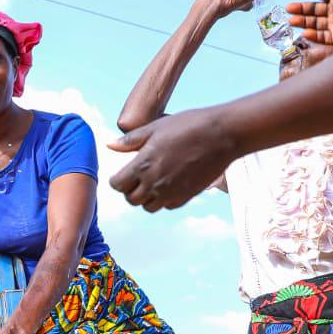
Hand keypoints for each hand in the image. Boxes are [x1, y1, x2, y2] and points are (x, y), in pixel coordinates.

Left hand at [107, 108, 237, 210]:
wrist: (222, 135)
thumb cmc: (189, 126)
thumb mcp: (155, 127)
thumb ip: (131, 140)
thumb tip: (110, 145)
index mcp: (143, 165)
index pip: (117, 185)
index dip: (117, 180)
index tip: (122, 173)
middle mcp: (154, 183)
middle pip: (131, 199)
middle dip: (130, 190)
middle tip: (136, 178)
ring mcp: (171, 192)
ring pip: (148, 207)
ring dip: (146, 198)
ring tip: (152, 182)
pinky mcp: (187, 196)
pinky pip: (168, 207)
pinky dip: (164, 200)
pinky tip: (168, 185)